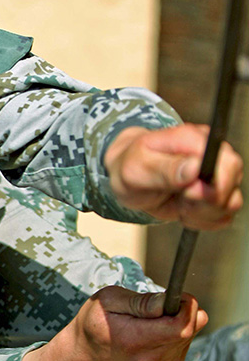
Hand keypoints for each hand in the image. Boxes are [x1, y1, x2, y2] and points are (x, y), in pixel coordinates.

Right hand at [21, 286, 207, 360]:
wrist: (89, 354)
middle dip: (182, 310)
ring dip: (179, 320)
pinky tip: (156, 330)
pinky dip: (178, 331)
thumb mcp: (108, 300)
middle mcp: (151, 358)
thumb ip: (140, 301)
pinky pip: (188, 341)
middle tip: (160, 304)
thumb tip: (167, 302)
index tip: (172, 296)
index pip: (180, 326)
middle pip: (190, 329)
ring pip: (192, 333)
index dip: (185, 306)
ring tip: (152, 319)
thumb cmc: (96, 322)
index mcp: (134, 340)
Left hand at [104, 124, 242, 229]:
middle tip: (180, 199)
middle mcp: (213, 155)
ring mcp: (217, 175)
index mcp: (195, 140)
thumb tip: (194, 167)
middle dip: (204, 202)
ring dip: (202, 212)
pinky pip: (222, 217)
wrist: (129, 178)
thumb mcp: (137, 168)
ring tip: (179, 203)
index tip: (187, 193)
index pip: (227, 163)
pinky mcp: (216, 194)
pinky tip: (184, 210)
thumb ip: (165, 169)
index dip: (212, 186)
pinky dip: (201, 220)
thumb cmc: (131, 167)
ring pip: (230, 203)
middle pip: (231, 184)